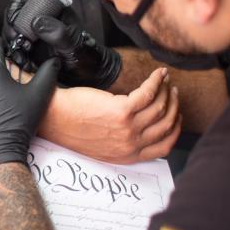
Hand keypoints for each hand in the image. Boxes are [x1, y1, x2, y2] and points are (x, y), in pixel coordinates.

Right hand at [3, 0, 121, 89]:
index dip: (17, 7)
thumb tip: (37, 22)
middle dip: (11, 28)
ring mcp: (32, 31)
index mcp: (54, 9)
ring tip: (21, 56)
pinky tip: (22, 61)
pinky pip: (12, 45)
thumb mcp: (73, 45)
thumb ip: (58, 33)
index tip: (15, 24)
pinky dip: (13, 53)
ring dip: (11, 43)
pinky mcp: (28, 46)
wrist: (88, 74)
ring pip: (11, 30)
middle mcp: (41, 17)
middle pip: (14, 14)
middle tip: (16, 42)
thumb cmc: (85, 56)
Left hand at [39, 67, 182, 163]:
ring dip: (166, 91)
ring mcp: (127, 127)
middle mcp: (130, 144)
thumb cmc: (73, 127)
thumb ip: (122, 143)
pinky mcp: (121, 110)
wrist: (54, 118)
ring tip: (164, 81)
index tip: (175, 115)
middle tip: (172, 92)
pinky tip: (158, 74)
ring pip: (159, 107)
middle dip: (173, 106)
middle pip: (165, 124)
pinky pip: (148, 93)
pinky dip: (156, 81)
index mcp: (128, 155)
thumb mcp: (102, 146)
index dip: (174, 129)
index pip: (164, 146)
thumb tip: (140, 131)